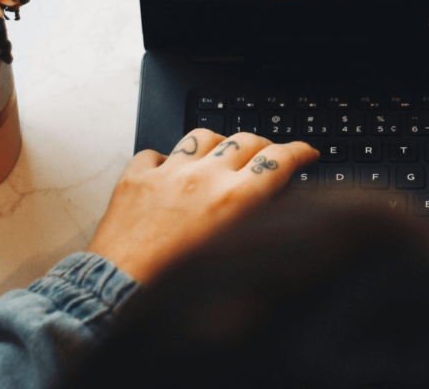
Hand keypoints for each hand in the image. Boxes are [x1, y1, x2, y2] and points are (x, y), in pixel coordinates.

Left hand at [88, 130, 317, 283]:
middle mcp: (204, 179)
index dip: (299, 151)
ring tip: (219, 156)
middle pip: (247, 140)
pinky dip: (165, 160)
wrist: (122, 292)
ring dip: (218, 145)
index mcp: (235, 200)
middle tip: (268, 156)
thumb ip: (259, 222)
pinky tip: (169, 172)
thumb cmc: (178, 286)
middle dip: (264, 145)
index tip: (306, 152)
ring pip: (203, 137)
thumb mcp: (237, 257)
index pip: (279, 160)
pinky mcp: (136, 178)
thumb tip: (273, 203)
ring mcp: (168, 174)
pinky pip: (155, 153)